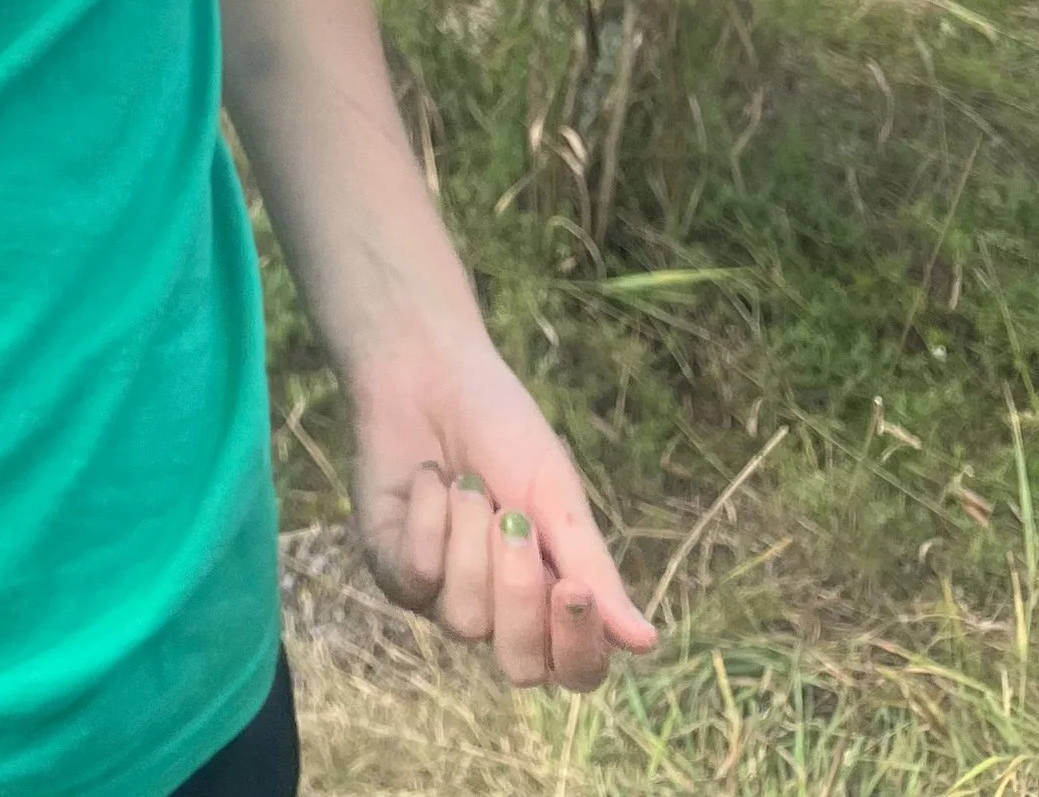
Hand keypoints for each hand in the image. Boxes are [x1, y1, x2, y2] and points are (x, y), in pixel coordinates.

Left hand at [349, 334, 657, 690]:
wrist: (428, 369)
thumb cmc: (503, 428)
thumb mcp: (556, 495)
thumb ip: (593, 568)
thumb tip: (646, 642)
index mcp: (551, 594)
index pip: (578, 669)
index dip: (579, 645)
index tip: (573, 589)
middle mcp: (498, 610)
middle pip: (522, 666)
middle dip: (519, 594)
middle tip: (513, 522)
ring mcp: (441, 596)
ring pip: (465, 623)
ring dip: (470, 540)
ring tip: (468, 483)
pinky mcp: (392, 570)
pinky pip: (416, 578)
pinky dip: (430, 519)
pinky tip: (430, 478)